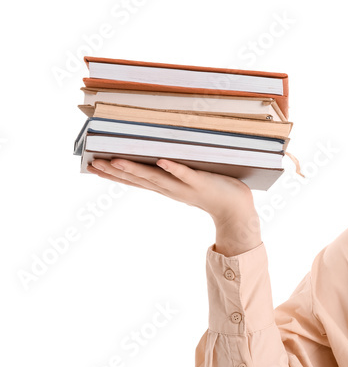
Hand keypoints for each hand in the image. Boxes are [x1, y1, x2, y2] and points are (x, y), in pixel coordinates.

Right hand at [87, 157, 254, 225]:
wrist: (236, 210)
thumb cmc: (212, 191)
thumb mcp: (185, 183)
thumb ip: (170, 172)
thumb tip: (154, 156)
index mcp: (166, 188)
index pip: (135, 181)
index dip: (113, 174)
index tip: (91, 166)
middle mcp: (171, 189)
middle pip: (139, 179)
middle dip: (115, 171)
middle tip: (93, 164)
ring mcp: (185, 186)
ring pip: (157, 178)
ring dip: (137, 170)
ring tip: (116, 161)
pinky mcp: (202, 183)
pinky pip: (187, 174)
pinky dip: (174, 168)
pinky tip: (162, 161)